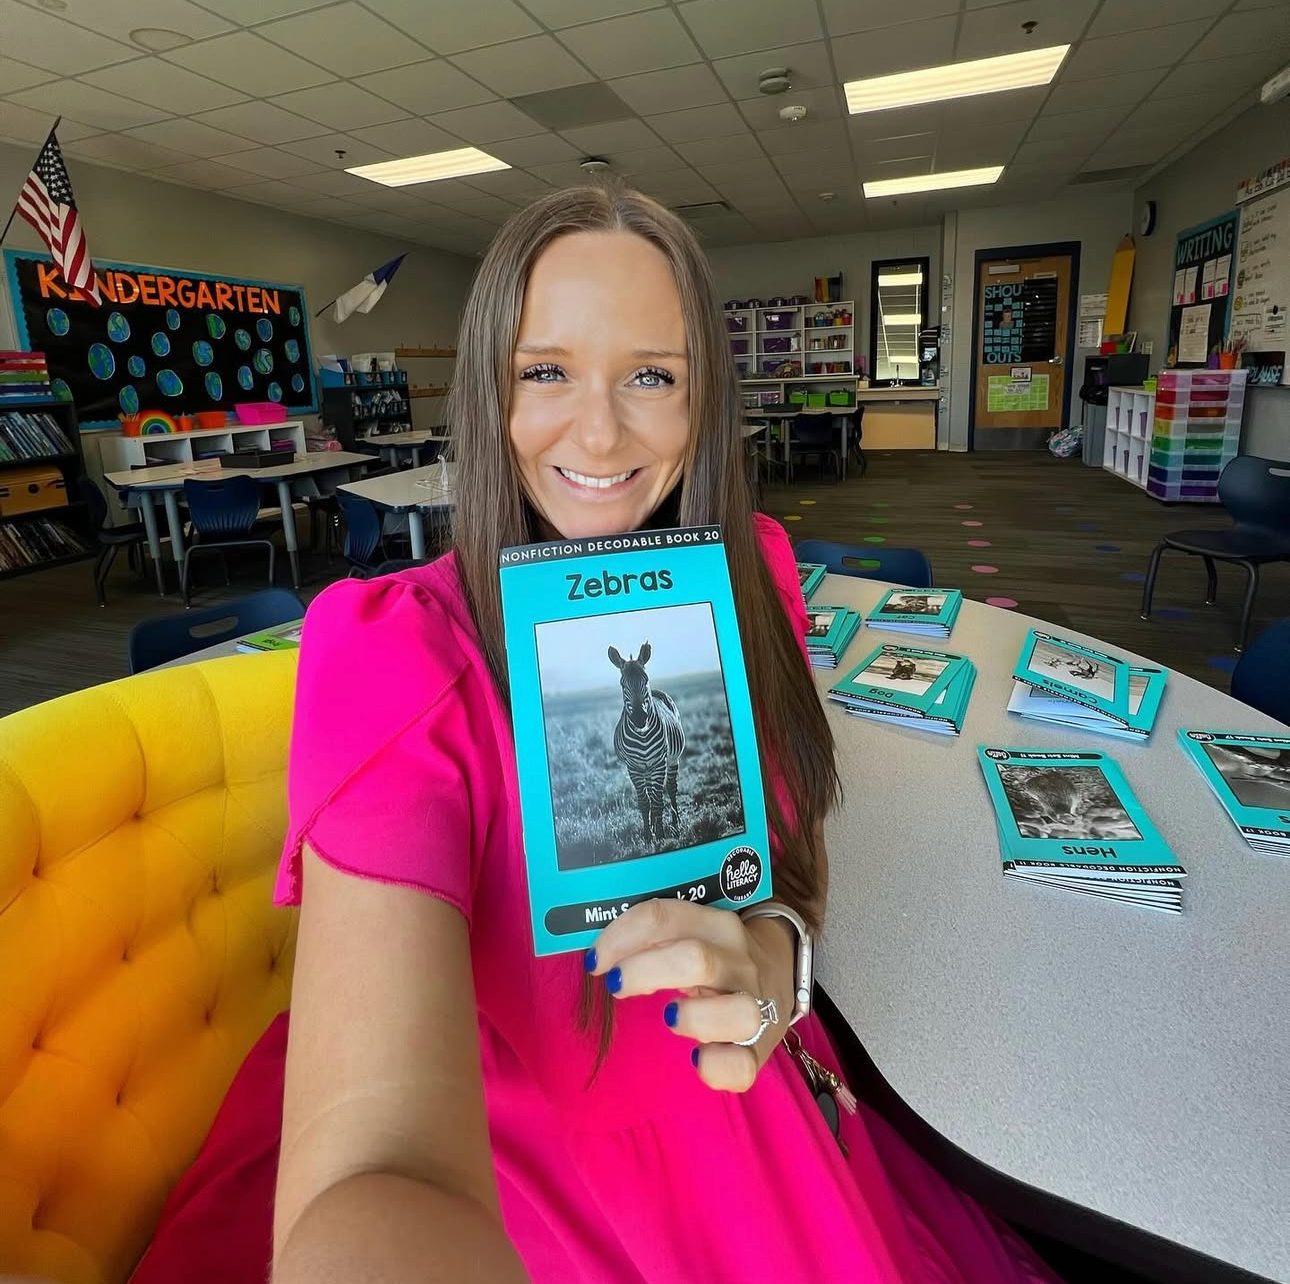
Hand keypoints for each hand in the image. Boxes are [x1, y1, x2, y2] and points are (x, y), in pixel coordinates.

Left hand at [586, 899, 795, 1092]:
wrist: (777, 972)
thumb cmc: (714, 955)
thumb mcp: (692, 931)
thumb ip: (655, 936)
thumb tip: (598, 954)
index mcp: (716, 925)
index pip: (665, 917)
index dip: (621, 937)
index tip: (596, 960)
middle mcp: (739, 961)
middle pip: (696, 959)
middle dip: (644, 973)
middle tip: (617, 985)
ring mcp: (756, 1005)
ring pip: (737, 1012)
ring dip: (693, 1018)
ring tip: (669, 1017)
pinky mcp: (761, 1048)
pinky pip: (743, 1065)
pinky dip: (716, 1066)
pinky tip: (697, 1059)